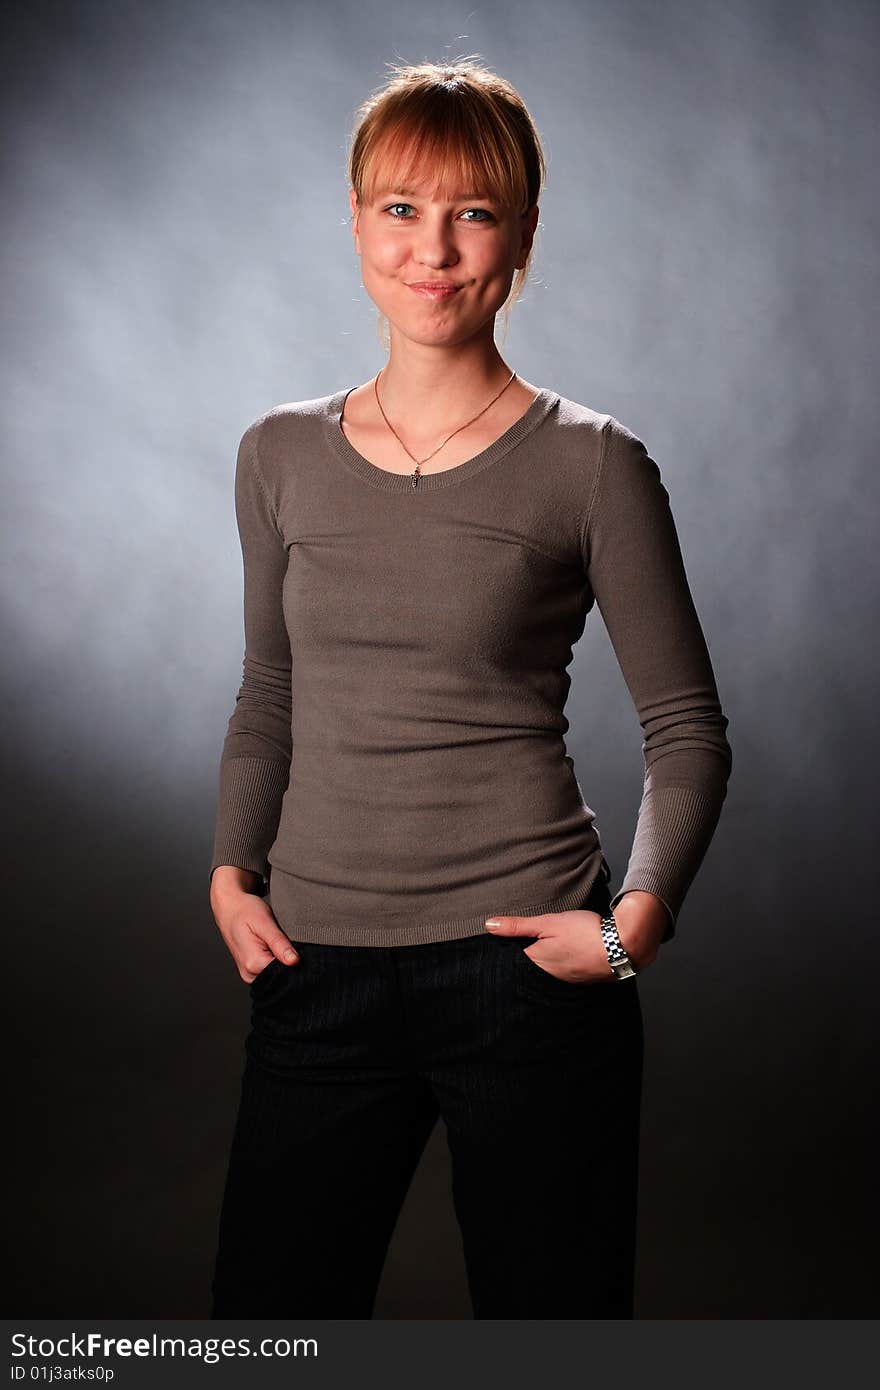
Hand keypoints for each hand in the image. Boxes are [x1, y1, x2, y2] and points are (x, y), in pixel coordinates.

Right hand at [210, 867, 299, 983]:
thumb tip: (294, 960)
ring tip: (271, 940)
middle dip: (287, 959)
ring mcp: (249, 974)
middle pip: (280, 974)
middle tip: (279, 938)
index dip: (294, 959)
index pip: (285, 972)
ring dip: (280, 959)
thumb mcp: (264, 922)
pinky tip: (269, 945)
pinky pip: (268, 970)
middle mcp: (249, 973)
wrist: (229, 908)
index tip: (291, 943)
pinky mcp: (250, 970)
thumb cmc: (244, 911)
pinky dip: (274, 959)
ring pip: (275, 973)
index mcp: (253, 963)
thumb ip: (279, 943)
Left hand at [484, 890, 666, 983]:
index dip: (503, 953)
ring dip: (541, 963)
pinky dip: (558, 965)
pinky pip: (562, 973)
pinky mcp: (581, 978)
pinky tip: (563, 955)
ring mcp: (566, 979)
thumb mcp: (548, 922)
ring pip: (545, 972)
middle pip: (527, 969)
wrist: (624, 946)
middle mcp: (549, 976)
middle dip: (521, 959)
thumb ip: (518, 926)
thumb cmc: (585, 933)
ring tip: (540, 950)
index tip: (495, 946)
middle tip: (513, 948)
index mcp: (536, 963)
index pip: (510, 962)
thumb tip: (489, 926)